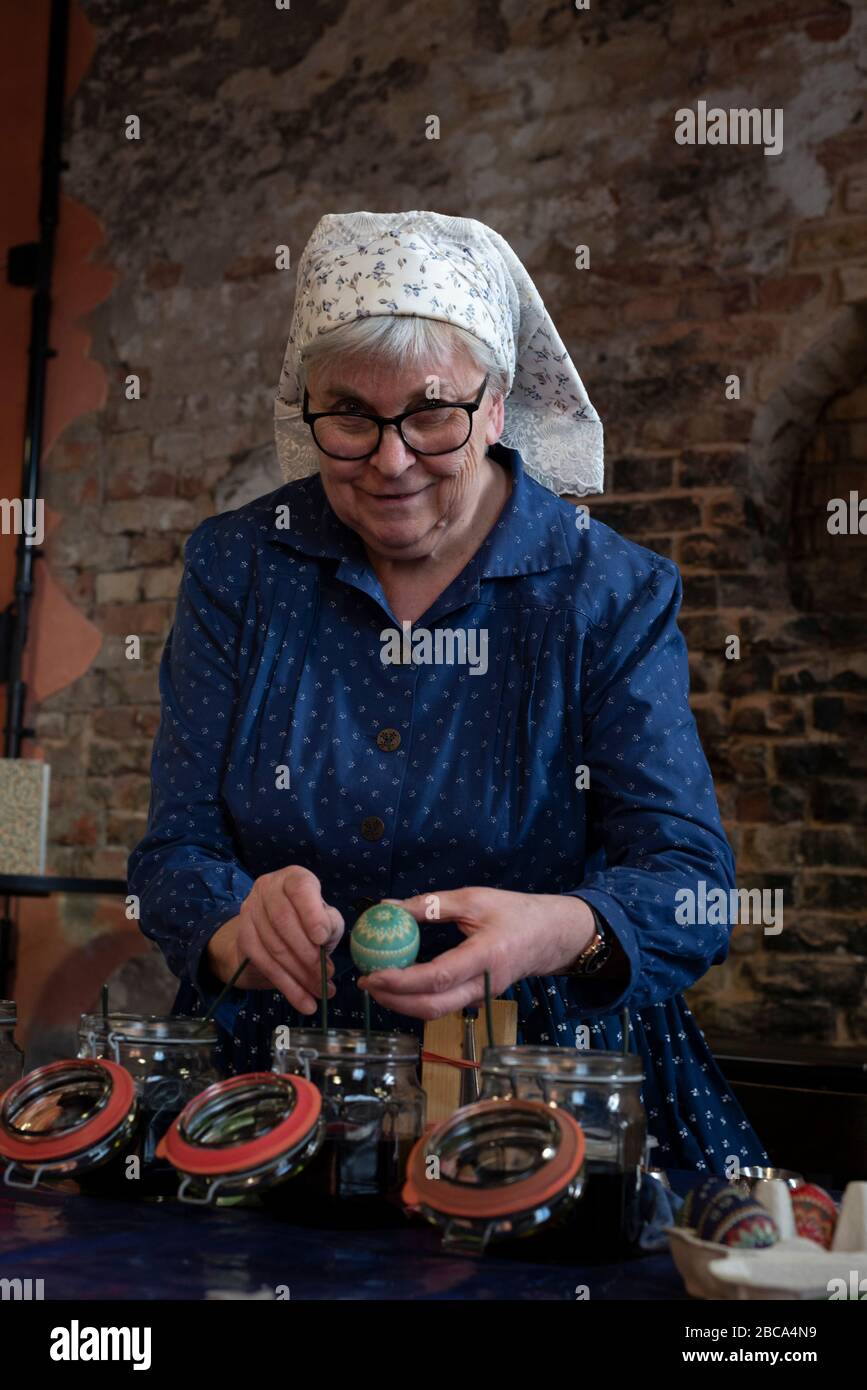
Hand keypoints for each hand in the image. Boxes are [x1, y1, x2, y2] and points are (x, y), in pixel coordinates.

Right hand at [205, 865, 343, 1014]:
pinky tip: (304, 1001)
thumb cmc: (310, 921)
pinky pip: (264, 964)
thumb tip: (323, 938)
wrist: (274, 931)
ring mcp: (251, 911)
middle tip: (328, 978)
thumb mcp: (327, 918)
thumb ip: (330, 923)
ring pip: (274, 947)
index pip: (300, 889)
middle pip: (284, 922)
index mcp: (293, 878)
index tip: (322, 938)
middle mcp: (268, 888)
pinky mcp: (243, 935)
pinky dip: (287, 986)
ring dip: (300, 976)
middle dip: (308, 955)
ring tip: (322, 993)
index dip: (311, 913)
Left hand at [358, 888, 596, 1019]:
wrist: (551, 936)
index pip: (438, 977)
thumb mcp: (473, 898)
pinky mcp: (477, 998)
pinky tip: (399, 984)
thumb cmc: (514, 912)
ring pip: (436, 1011)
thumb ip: (430, 904)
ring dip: (402, 1002)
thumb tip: (388, 907)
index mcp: (486, 955)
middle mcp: (484, 984)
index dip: (401, 981)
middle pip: (433, 1007)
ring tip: (376, 982)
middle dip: (394, 1000)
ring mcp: (481, 996)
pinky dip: (416, 999)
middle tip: (366, 982)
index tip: (372, 973)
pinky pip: (443, 1005)